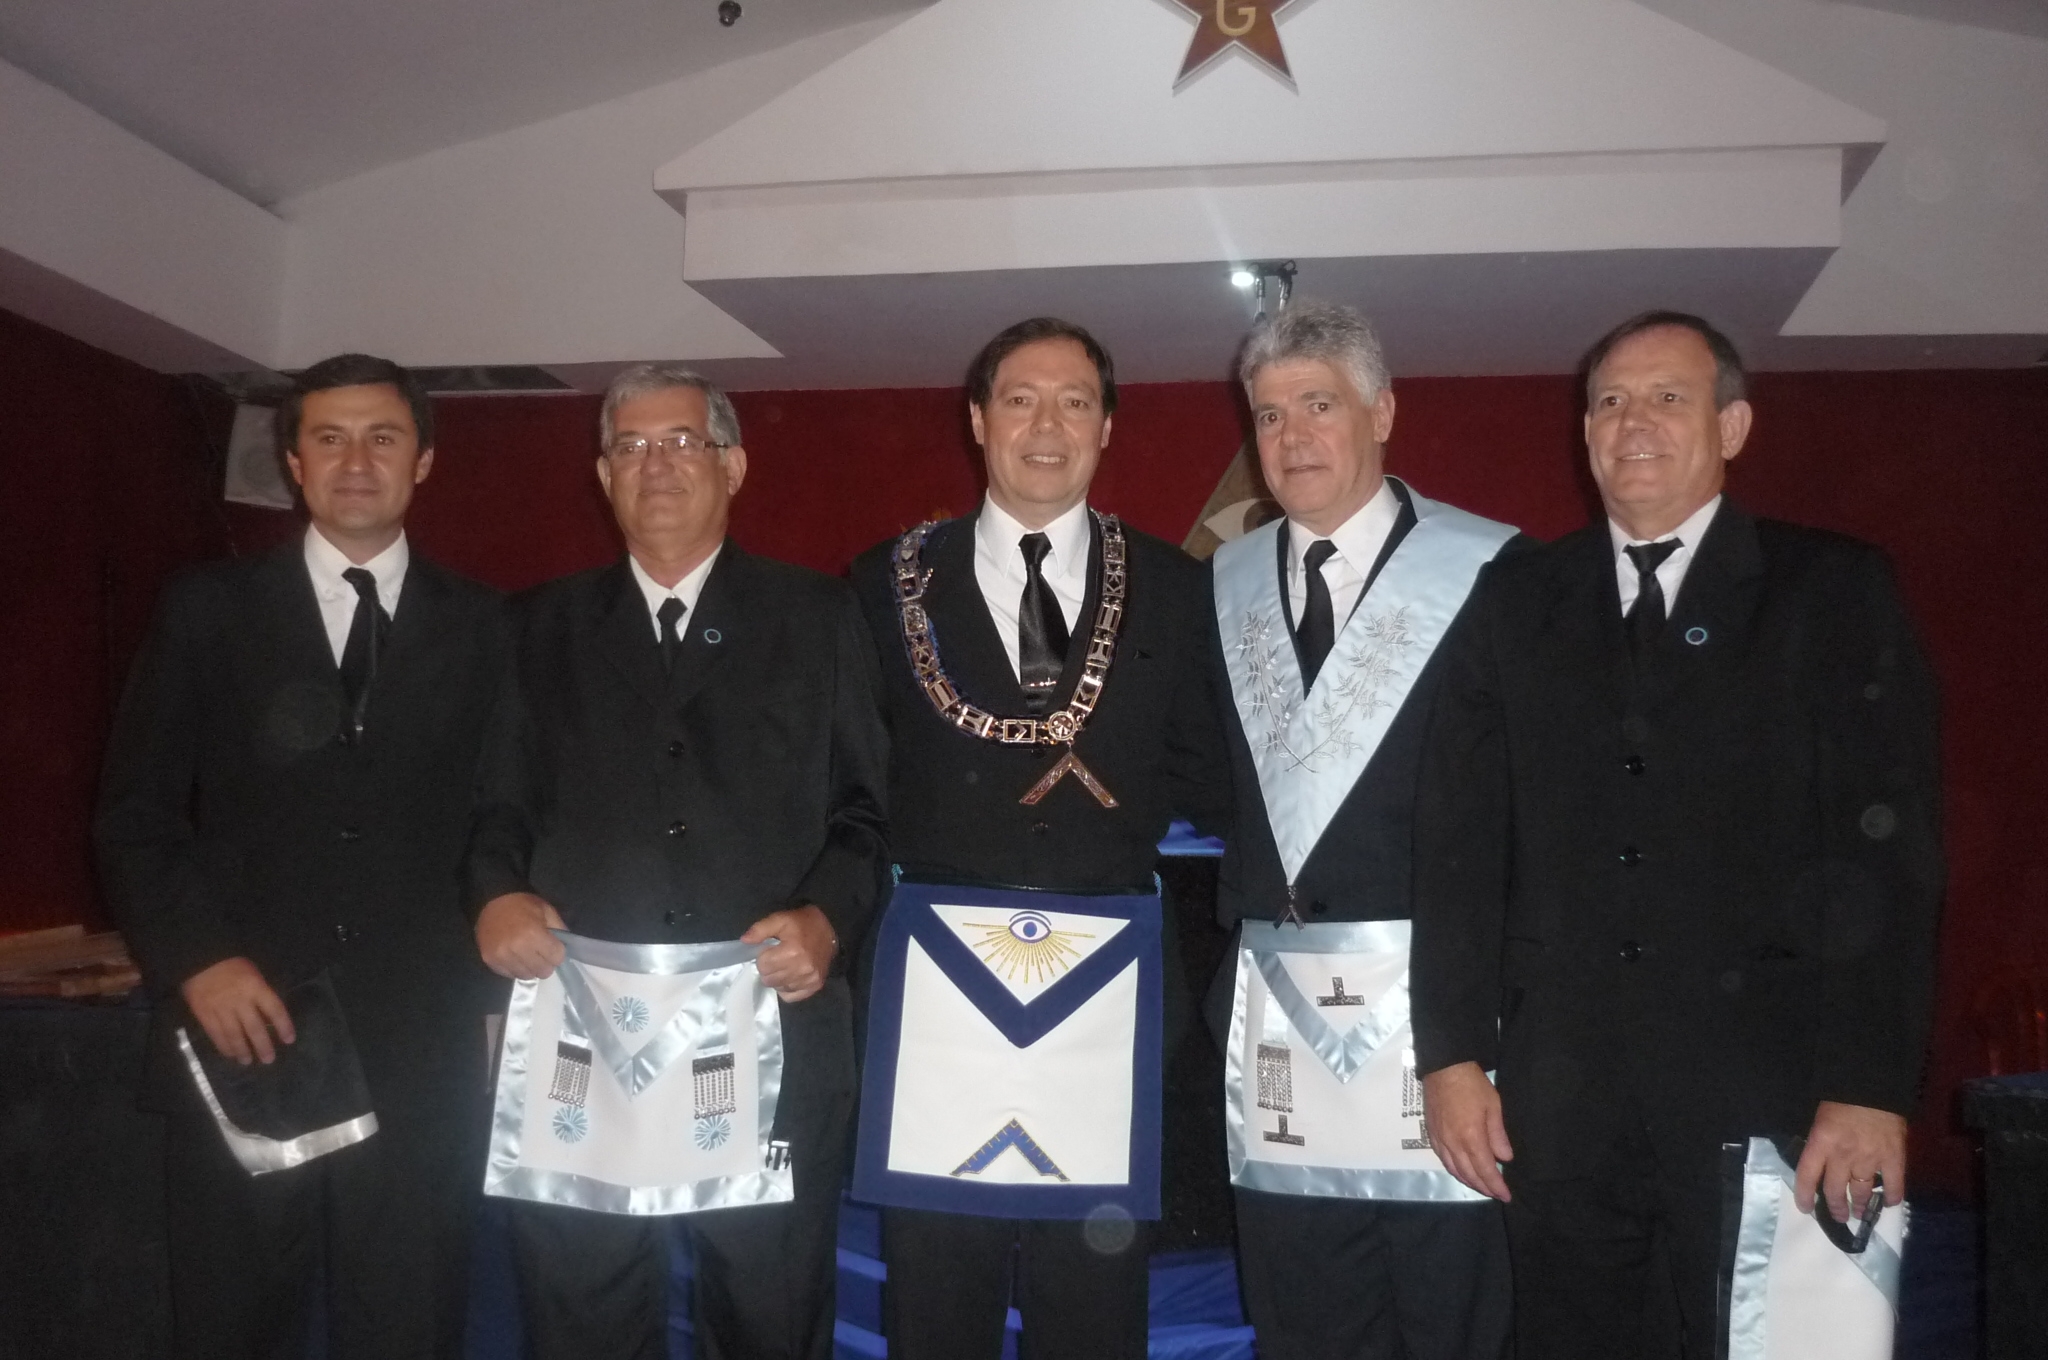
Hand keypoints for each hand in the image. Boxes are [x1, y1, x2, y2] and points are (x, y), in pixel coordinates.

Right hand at [181, 957, 294, 1065]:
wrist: (200, 959)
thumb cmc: (232, 965)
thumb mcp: (254, 973)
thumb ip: (261, 993)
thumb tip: (269, 1015)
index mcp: (256, 987)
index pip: (275, 1009)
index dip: (284, 1026)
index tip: (289, 1040)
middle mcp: (240, 1001)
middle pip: (255, 1027)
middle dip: (263, 1045)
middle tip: (269, 1059)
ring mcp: (221, 1009)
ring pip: (234, 1035)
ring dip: (243, 1050)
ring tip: (248, 1062)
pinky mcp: (205, 1015)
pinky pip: (216, 1034)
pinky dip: (224, 1047)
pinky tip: (230, 1055)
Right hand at [476, 892, 567, 979]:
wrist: (492, 900)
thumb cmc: (522, 904)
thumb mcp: (546, 910)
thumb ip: (559, 929)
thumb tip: (567, 948)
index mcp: (534, 934)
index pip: (556, 957)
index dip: (558, 953)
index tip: (554, 948)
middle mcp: (518, 948)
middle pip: (543, 971)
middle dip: (546, 963)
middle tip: (542, 953)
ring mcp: (502, 957)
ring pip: (527, 976)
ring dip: (531, 968)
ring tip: (528, 956)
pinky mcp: (490, 961)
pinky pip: (510, 975)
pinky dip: (516, 969)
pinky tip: (515, 957)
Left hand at [742, 905, 837, 1002]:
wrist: (831, 930)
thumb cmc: (803, 924)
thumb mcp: (781, 919)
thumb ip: (760, 929)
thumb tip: (744, 941)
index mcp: (792, 951)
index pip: (763, 965)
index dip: (763, 956)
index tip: (771, 950)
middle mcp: (802, 969)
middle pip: (769, 979)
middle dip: (769, 968)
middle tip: (777, 957)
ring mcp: (809, 980)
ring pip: (778, 988)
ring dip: (777, 978)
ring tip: (784, 965)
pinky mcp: (815, 986)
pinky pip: (790, 996)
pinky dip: (786, 988)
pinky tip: (790, 976)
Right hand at [1423, 1061, 1513, 1201]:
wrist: (1444, 1068)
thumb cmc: (1473, 1085)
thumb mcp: (1493, 1106)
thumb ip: (1498, 1135)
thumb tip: (1506, 1158)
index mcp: (1471, 1138)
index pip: (1485, 1170)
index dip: (1496, 1185)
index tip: (1506, 1196)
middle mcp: (1453, 1144)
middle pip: (1469, 1174)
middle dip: (1484, 1187)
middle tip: (1496, 1194)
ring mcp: (1440, 1140)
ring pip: (1454, 1169)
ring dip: (1468, 1181)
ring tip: (1481, 1186)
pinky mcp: (1431, 1133)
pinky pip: (1442, 1159)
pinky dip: (1453, 1170)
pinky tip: (1460, 1171)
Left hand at [1795, 1100, 1906, 1222]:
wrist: (1874, 1084)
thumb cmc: (1841, 1097)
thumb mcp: (1819, 1117)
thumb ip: (1819, 1140)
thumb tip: (1817, 1160)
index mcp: (1821, 1142)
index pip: (1807, 1176)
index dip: (1804, 1196)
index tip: (1806, 1208)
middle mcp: (1843, 1155)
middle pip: (1834, 1190)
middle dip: (1835, 1207)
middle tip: (1838, 1215)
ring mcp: (1870, 1158)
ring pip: (1861, 1192)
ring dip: (1859, 1205)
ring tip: (1858, 1212)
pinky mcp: (1894, 1158)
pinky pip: (1894, 1185)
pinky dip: (1891, 1197)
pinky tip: (1889, 1202)